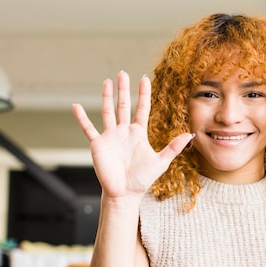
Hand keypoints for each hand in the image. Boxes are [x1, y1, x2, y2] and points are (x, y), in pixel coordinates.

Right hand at [72, 71, 193, 198]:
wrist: (125, 193)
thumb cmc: (142, 179)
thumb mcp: (161, 162)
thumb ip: (173, 147)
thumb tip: (190, 135)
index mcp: (138, 134)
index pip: (141, 109)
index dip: (143, 94)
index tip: (145, 78)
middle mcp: (124, 132)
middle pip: (123, 105)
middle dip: (124, 89)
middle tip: (123, 72)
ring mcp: (110, 137)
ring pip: (107, 112)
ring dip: (106, 96)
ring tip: (107, 81)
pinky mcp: (98, 145)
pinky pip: (88, 129)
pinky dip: (81, 118)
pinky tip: (75, 107)